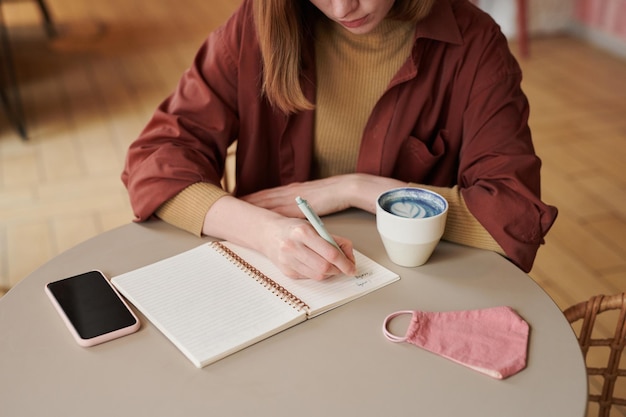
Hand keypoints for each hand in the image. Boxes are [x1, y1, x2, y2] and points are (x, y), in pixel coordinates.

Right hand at [203, 196, 355, 279]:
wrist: (267, 233)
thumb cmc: (293, 228)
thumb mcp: (314, 226)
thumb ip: (332, 239)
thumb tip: (349, 255)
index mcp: (302, 232)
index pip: (330, 253)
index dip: (345, 262)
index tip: (352, 266)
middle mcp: (293, 247)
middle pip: (324, 267)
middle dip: (339, 269)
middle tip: (345, 267)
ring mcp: (288, 261)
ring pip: (318, 275)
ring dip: (330, 273)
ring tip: (332, 266)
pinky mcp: (287, 272)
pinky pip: (309, 277)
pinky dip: (318, 273)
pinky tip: (317, 265)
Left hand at [241, 176, 349, 217]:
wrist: (345, 188)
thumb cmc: (333, 195)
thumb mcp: (312, 201)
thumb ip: (300, 207)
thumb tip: (292, 218)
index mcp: (291, 191)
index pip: (267, 195)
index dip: (252, 199)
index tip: (238, 201)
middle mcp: (288, 192)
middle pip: (261, 197)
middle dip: (245, 201)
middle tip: (227, 204)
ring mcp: (291, 197)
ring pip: (265, 201)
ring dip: (250, 205)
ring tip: (234, 208)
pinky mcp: (297, 203)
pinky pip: (276, 208)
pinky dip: (264, 210)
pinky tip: (254, 214)